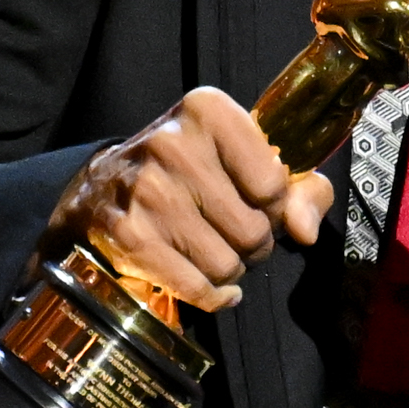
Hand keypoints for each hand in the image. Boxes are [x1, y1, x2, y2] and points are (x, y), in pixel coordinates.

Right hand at [46, 87, 330, 311]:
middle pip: (253, 230)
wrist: (104, 185)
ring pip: (226, 264)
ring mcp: (147, 191)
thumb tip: (304, 232)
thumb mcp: (247, 158)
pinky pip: (195, 286)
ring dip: (231, 269)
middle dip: (255, 244)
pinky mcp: (128, 234)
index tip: (258, 204)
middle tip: (236, 234)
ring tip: (215, 250)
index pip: (274, 184)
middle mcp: (174, 145)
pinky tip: (214, 287)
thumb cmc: (192, 171)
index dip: (276, 206)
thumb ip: (300, 190)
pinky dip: (212, 295)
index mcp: (209, 112)